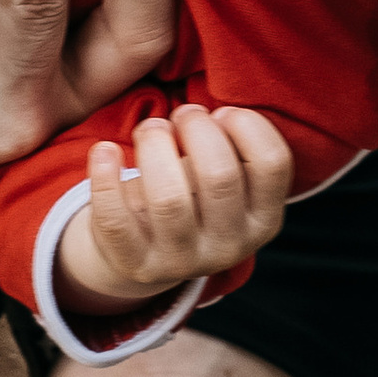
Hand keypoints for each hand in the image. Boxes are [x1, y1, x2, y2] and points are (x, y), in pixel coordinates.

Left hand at [55, 108, 293, 316]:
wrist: (146, 249)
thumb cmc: (192, 192)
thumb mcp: (226, 177)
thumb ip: (229, 146)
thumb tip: (205, 113)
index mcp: (263, 220)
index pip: (272, 163)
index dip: (246, 123)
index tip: (220, 113)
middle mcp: (229, 246)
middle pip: (220, 175)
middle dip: (196, 128)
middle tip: (180, 116)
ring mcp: (182, 260)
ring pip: (168, 197)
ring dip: (155, 145)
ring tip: (151, 129)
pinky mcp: (135, 262)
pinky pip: (115, 219)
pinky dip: (105, 176)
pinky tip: (104, 150)